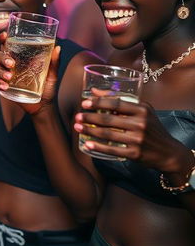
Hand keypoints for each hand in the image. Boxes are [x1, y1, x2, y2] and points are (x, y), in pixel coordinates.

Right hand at [0, 32, 60, 114]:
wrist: (44, 105)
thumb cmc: (47, 86)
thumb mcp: (52, 73)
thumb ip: (54, 61)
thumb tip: (58, 47)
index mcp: (18, 57)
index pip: (7, 45)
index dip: (3, 39)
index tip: (5, 35)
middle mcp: (9, 65)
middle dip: (2, 57)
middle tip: (11, 63)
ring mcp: (5, 76)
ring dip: (0, 71)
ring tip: (9, 77)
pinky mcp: (4, 88)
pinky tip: (6, 87)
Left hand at [74, 95, 191, 172]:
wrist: (169, 152)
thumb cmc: (151, 127)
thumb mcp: (142, 110)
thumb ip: (120, 100)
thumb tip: (94, 91)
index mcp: (142, 110)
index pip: (116, 103)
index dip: (98, 102)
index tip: (84, 103)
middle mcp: (140, 124)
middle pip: (109, 119)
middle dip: (90, 117)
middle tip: (77, 117)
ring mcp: (138, 139)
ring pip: (108, 134)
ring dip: (89, 130)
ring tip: (77, 127)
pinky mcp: (135, 153)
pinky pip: (112, 149)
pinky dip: (98, 147)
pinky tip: (87, 144)